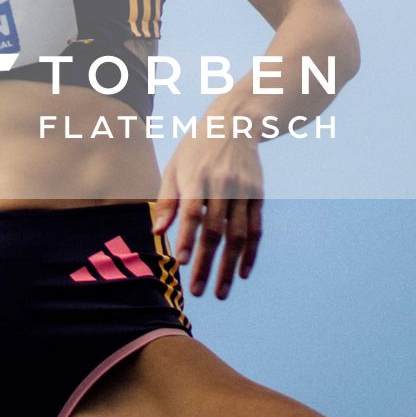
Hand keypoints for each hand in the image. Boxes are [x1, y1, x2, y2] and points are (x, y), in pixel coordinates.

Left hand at [150, 127, 262, 299]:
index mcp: (197, 177)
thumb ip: (167, 201)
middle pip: (216, 231)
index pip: (192, 212)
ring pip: (239, 237)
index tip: (180, 262)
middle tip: (196, 292)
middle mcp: (223, 185)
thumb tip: (157, 233)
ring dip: (229, 268)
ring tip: (220, 293)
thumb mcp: (174, 167)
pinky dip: (250, 254)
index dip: (186, 237)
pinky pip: (256, 229)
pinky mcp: (258, 196)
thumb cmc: (195, 150)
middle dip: (206, 264)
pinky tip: (243, 273)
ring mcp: (244, 192)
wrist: (235, 124)